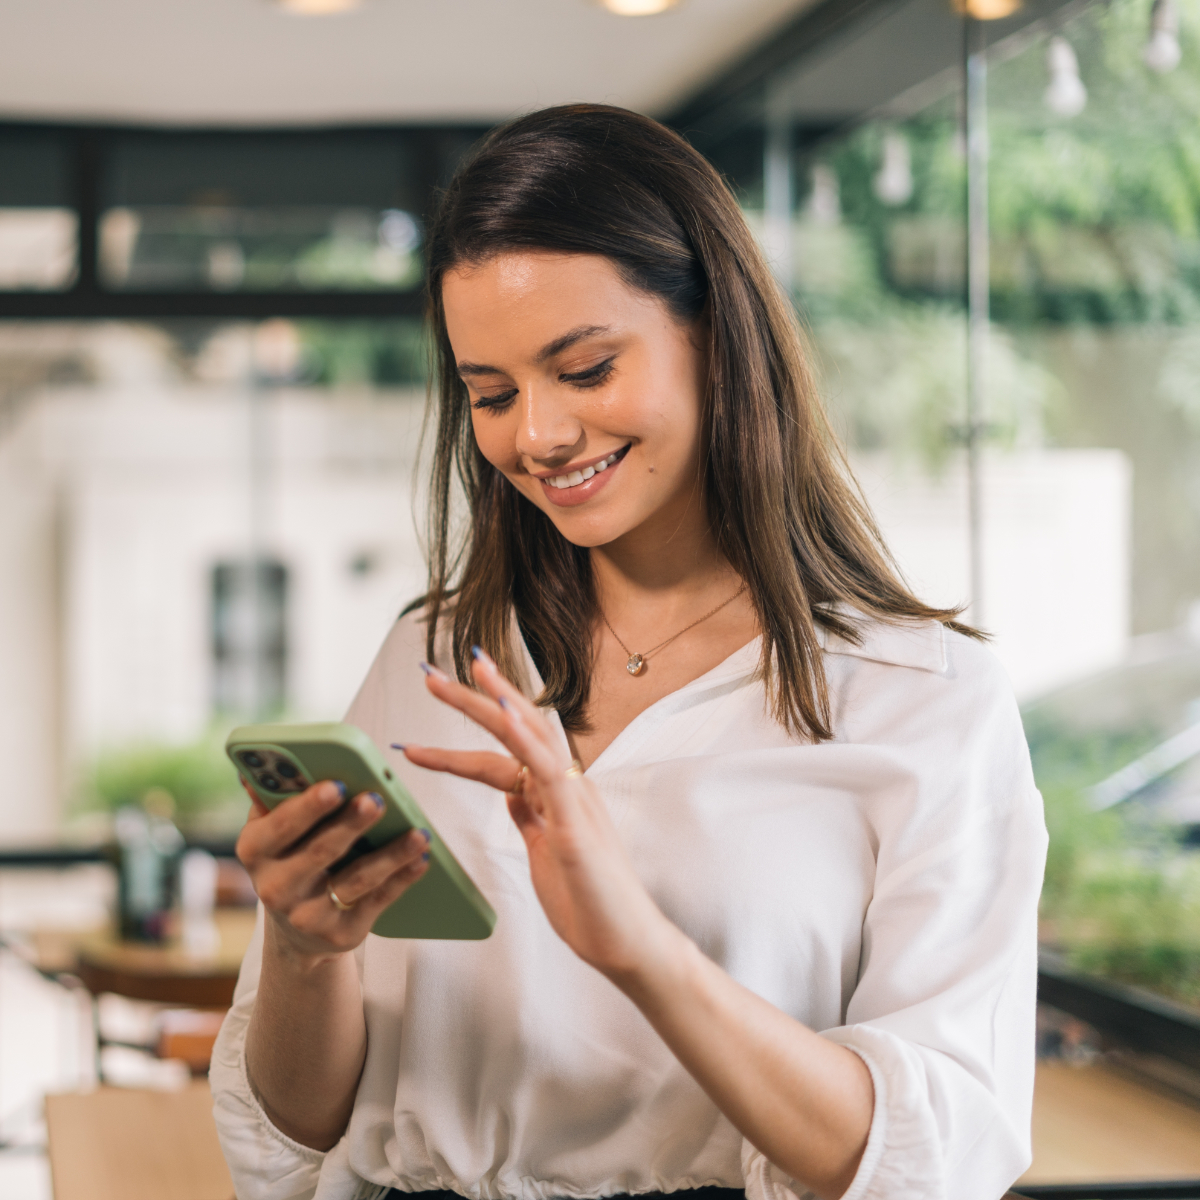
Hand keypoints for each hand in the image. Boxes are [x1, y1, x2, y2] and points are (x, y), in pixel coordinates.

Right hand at [236, 779, 430, 961]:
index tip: (337, 783)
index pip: (281, 825)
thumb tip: (260, 765)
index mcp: (255, 850)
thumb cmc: (290, 858)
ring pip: (356, 879)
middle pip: (320, 851)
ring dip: (390, 854)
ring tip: (419, 832)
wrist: (295, 930)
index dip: (309, 806)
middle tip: (378, 799)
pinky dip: (402, 878)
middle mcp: (275, 887)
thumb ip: (273, 797)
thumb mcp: (272, 831)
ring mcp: (308, 915)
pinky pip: (377, 901)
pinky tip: (422, 859)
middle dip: (351, 824)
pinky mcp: (340, 933)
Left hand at [401, 650, 673, 979]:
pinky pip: (548, 770)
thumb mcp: (546, 853)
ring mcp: (574, 799)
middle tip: (431, 674)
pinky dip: (525, 737)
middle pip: (515, 728)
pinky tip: (504, 713)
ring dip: (493, 703)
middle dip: (473, 698)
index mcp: (555, 793)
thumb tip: (511, 795)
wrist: (627, 943)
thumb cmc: (590, 904)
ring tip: (462, 673)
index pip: (505, 747)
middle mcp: (566, 785)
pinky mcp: (576, 821)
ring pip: (531, 737)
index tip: (438, 698)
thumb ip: (531, 819)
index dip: (471, 724)